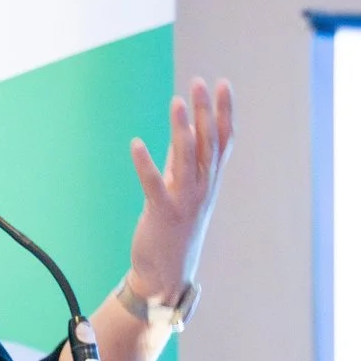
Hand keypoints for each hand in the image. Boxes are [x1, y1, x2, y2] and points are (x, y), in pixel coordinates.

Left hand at [127, 77, 233, 300]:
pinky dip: (145, 165)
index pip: (222, 140)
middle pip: (208, 144)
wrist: (165, 276)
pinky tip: (135, 144)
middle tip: (200, 83)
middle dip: (205, 112)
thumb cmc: (174, 231)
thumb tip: (183, 132)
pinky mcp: (163, 214)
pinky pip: (154, 186)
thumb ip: (183, 163)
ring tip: (177, 102)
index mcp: (209, 182)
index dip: (224, 111)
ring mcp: (185, 202)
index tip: (223, 83)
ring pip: (188, 160)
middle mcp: (203, 189)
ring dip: (182, 130)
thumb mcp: (182, 191)